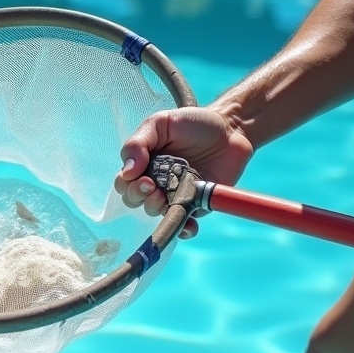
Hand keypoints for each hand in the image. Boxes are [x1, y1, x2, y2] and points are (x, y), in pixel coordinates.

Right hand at [114, 105, 254, 237]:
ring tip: (165, 198)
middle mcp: (156, 182)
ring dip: (156, 209)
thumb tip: (127, 171)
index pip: (124, 183)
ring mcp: (175, 195)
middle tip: (153, 186)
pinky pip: (184, 224)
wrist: (230, 129)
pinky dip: (184, 229)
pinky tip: (187, 225)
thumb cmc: (193, 123)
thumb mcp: (160, 123)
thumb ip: (138, 143)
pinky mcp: (195, 205)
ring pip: (156, 213)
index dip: (127, 185)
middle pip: (134, 201)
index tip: (141, 177)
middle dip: (139, 197)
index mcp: (143, 164)